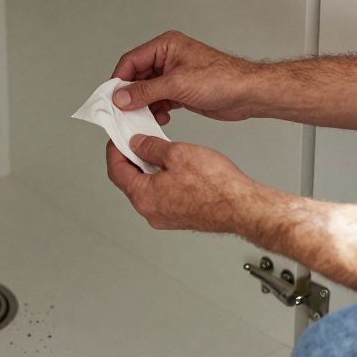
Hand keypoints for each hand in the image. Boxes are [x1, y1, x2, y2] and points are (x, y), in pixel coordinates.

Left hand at [105, 135, 269, 233]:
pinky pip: (163, 197)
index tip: (118, 139)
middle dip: (133, 159)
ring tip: (162, 151)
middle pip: (130, 181)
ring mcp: (166, 218)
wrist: (242, 207)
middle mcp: (151, 212)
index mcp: (144, 197)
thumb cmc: (215, 185)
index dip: (115, 150)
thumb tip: (137, 144)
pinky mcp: (180, 218)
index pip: (116, 171)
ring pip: (148, 189)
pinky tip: (176, 167)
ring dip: (150, 169)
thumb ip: (151, 147)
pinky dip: (163, 180)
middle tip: (139, 141)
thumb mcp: (177, 153)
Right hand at [110, 31, 260, 125]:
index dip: (119, 79)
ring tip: (142, 118)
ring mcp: (175, 76)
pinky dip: (156, 110)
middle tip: (123, 112)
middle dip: (131, 95)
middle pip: (138, 77)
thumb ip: (145, 91)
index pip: (131, 60)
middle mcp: (168, 59)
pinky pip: (160, 100)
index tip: (111, 98)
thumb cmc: (221, 78)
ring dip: (144, 105)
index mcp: (165, 47)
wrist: (247, 93)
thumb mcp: (177, 84)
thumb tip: (121, 97)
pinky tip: (160, 118)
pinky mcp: (181, 91)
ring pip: (148, 91)